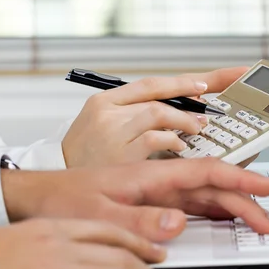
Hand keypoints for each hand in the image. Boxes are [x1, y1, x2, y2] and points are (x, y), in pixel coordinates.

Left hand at [2, 158, 268, 242]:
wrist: (40, 198)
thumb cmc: (64, 199)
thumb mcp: (99, 215)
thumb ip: (139, 220)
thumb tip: (177, 223)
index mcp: (150, 176)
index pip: (205, 172)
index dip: (239, 179)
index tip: (264, 187)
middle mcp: (159, 181)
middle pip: (212, 187)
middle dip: (244, 201)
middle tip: (267, 221)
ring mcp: (157, 193)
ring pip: (205, 196)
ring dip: (232, 207)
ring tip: (256, 221)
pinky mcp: (151, 204)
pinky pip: (191, 207)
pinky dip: (213, 213)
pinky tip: (223, 220)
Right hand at [62, 67, 248, 167]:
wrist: (56, 187)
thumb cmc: (88, 158)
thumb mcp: (105, 129)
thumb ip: (137, 116)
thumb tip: (182, 111)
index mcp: (104, 101)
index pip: (151, 83)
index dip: (182, 81)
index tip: (207, 83)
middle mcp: (106, 111)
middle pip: (158, 95)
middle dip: (191, 96)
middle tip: (211, 107)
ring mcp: (112, 131)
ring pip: (159, 113)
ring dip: (184, 121)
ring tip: (198, 129)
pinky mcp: (120, 153)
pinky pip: (156, 138)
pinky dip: (173, 141)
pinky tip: (180, 147)